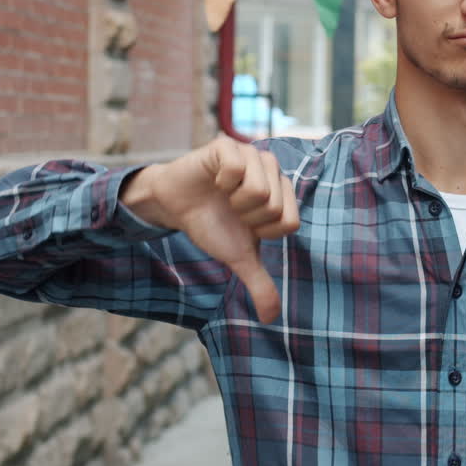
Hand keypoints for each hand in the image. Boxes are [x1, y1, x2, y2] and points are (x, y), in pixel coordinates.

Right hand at [120, 135, 300, 322]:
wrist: (176, 206)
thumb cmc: (212, 225)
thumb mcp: (238, 257)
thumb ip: (259, 284)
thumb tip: (272, 319)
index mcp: (282, 194)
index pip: (290, 222)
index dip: (263, 231)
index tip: (245, 224)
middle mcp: (272, 170)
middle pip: (274, 207)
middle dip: (247, 217)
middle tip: (231, 209)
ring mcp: (251, 154)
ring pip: (259, 189)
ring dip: (234, 201)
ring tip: (223, 195)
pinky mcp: (227, 145)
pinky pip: (236, 168)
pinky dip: (220, 181)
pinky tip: (214, 180)